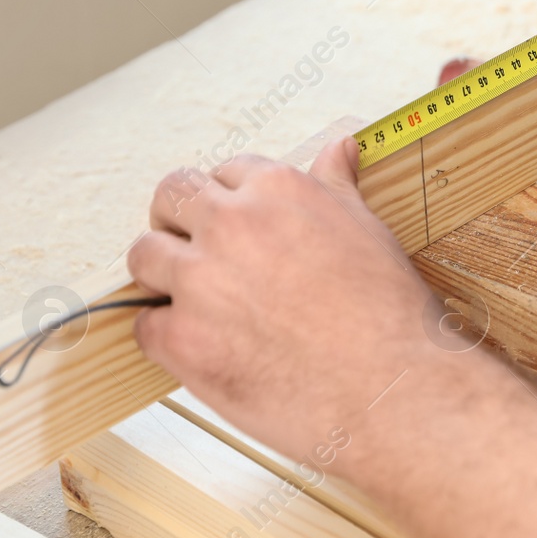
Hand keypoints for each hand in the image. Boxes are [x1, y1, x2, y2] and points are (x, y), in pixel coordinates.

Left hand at [127, 137, 442, 466]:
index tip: (239, 226)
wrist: (392, 389)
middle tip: (200, 253)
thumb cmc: (388, 313)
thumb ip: (336, 186)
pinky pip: (145, 325)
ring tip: (196, 300)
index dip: (230, 201)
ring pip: (144, 255)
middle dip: (178, 220)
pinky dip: (167, 336)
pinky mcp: (182, 340)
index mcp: (278, 190)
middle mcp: (232, 224)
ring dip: (162, 273)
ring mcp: (200, 282)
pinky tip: (205, 346)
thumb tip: (338, 148)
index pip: (224, 171)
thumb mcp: (369, 229)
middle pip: (171, 196)